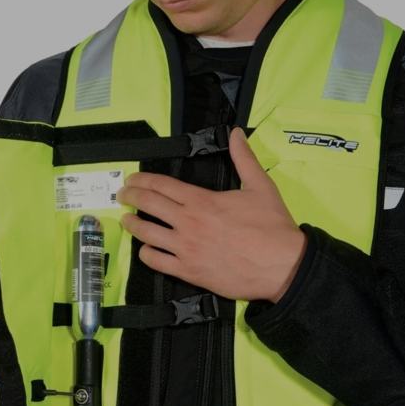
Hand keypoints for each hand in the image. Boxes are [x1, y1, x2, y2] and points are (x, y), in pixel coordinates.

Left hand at [116, 126, 306, 302]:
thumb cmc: (272, 227)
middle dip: (130, 197)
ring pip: (146, 233)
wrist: (282, 265)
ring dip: (133, 224)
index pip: (161, 185)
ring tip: (127, 220)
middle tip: (122, 195)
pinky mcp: (189, 271)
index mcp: (202, 200)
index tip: (132, 179)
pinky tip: (146, 249)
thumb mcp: (261, 186)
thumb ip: (244, 158)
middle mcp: (188, 222)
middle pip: (148, 205)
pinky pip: (156, 262)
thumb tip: (237, 133)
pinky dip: (146, 253)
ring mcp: (185, 248)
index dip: (142, 180)